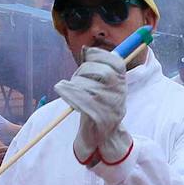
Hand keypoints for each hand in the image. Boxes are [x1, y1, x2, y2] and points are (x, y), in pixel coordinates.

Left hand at [54, 47, 130, 165]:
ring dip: (73, 83)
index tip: (86, 56)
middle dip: (83, 70)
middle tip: (75, 77)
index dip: (98, 54)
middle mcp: (119, 92)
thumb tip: (85, 49)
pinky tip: (61, 89)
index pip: (115, 61)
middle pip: (100, 72)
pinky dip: (68, 92)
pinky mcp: (98, 116)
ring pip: (88, 85)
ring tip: (68, 88)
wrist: (102, 135)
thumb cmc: (99, 105)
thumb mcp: (103, 85)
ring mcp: (110, 105)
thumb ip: (97, 67)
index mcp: (122, 82)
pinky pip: (81, 99)